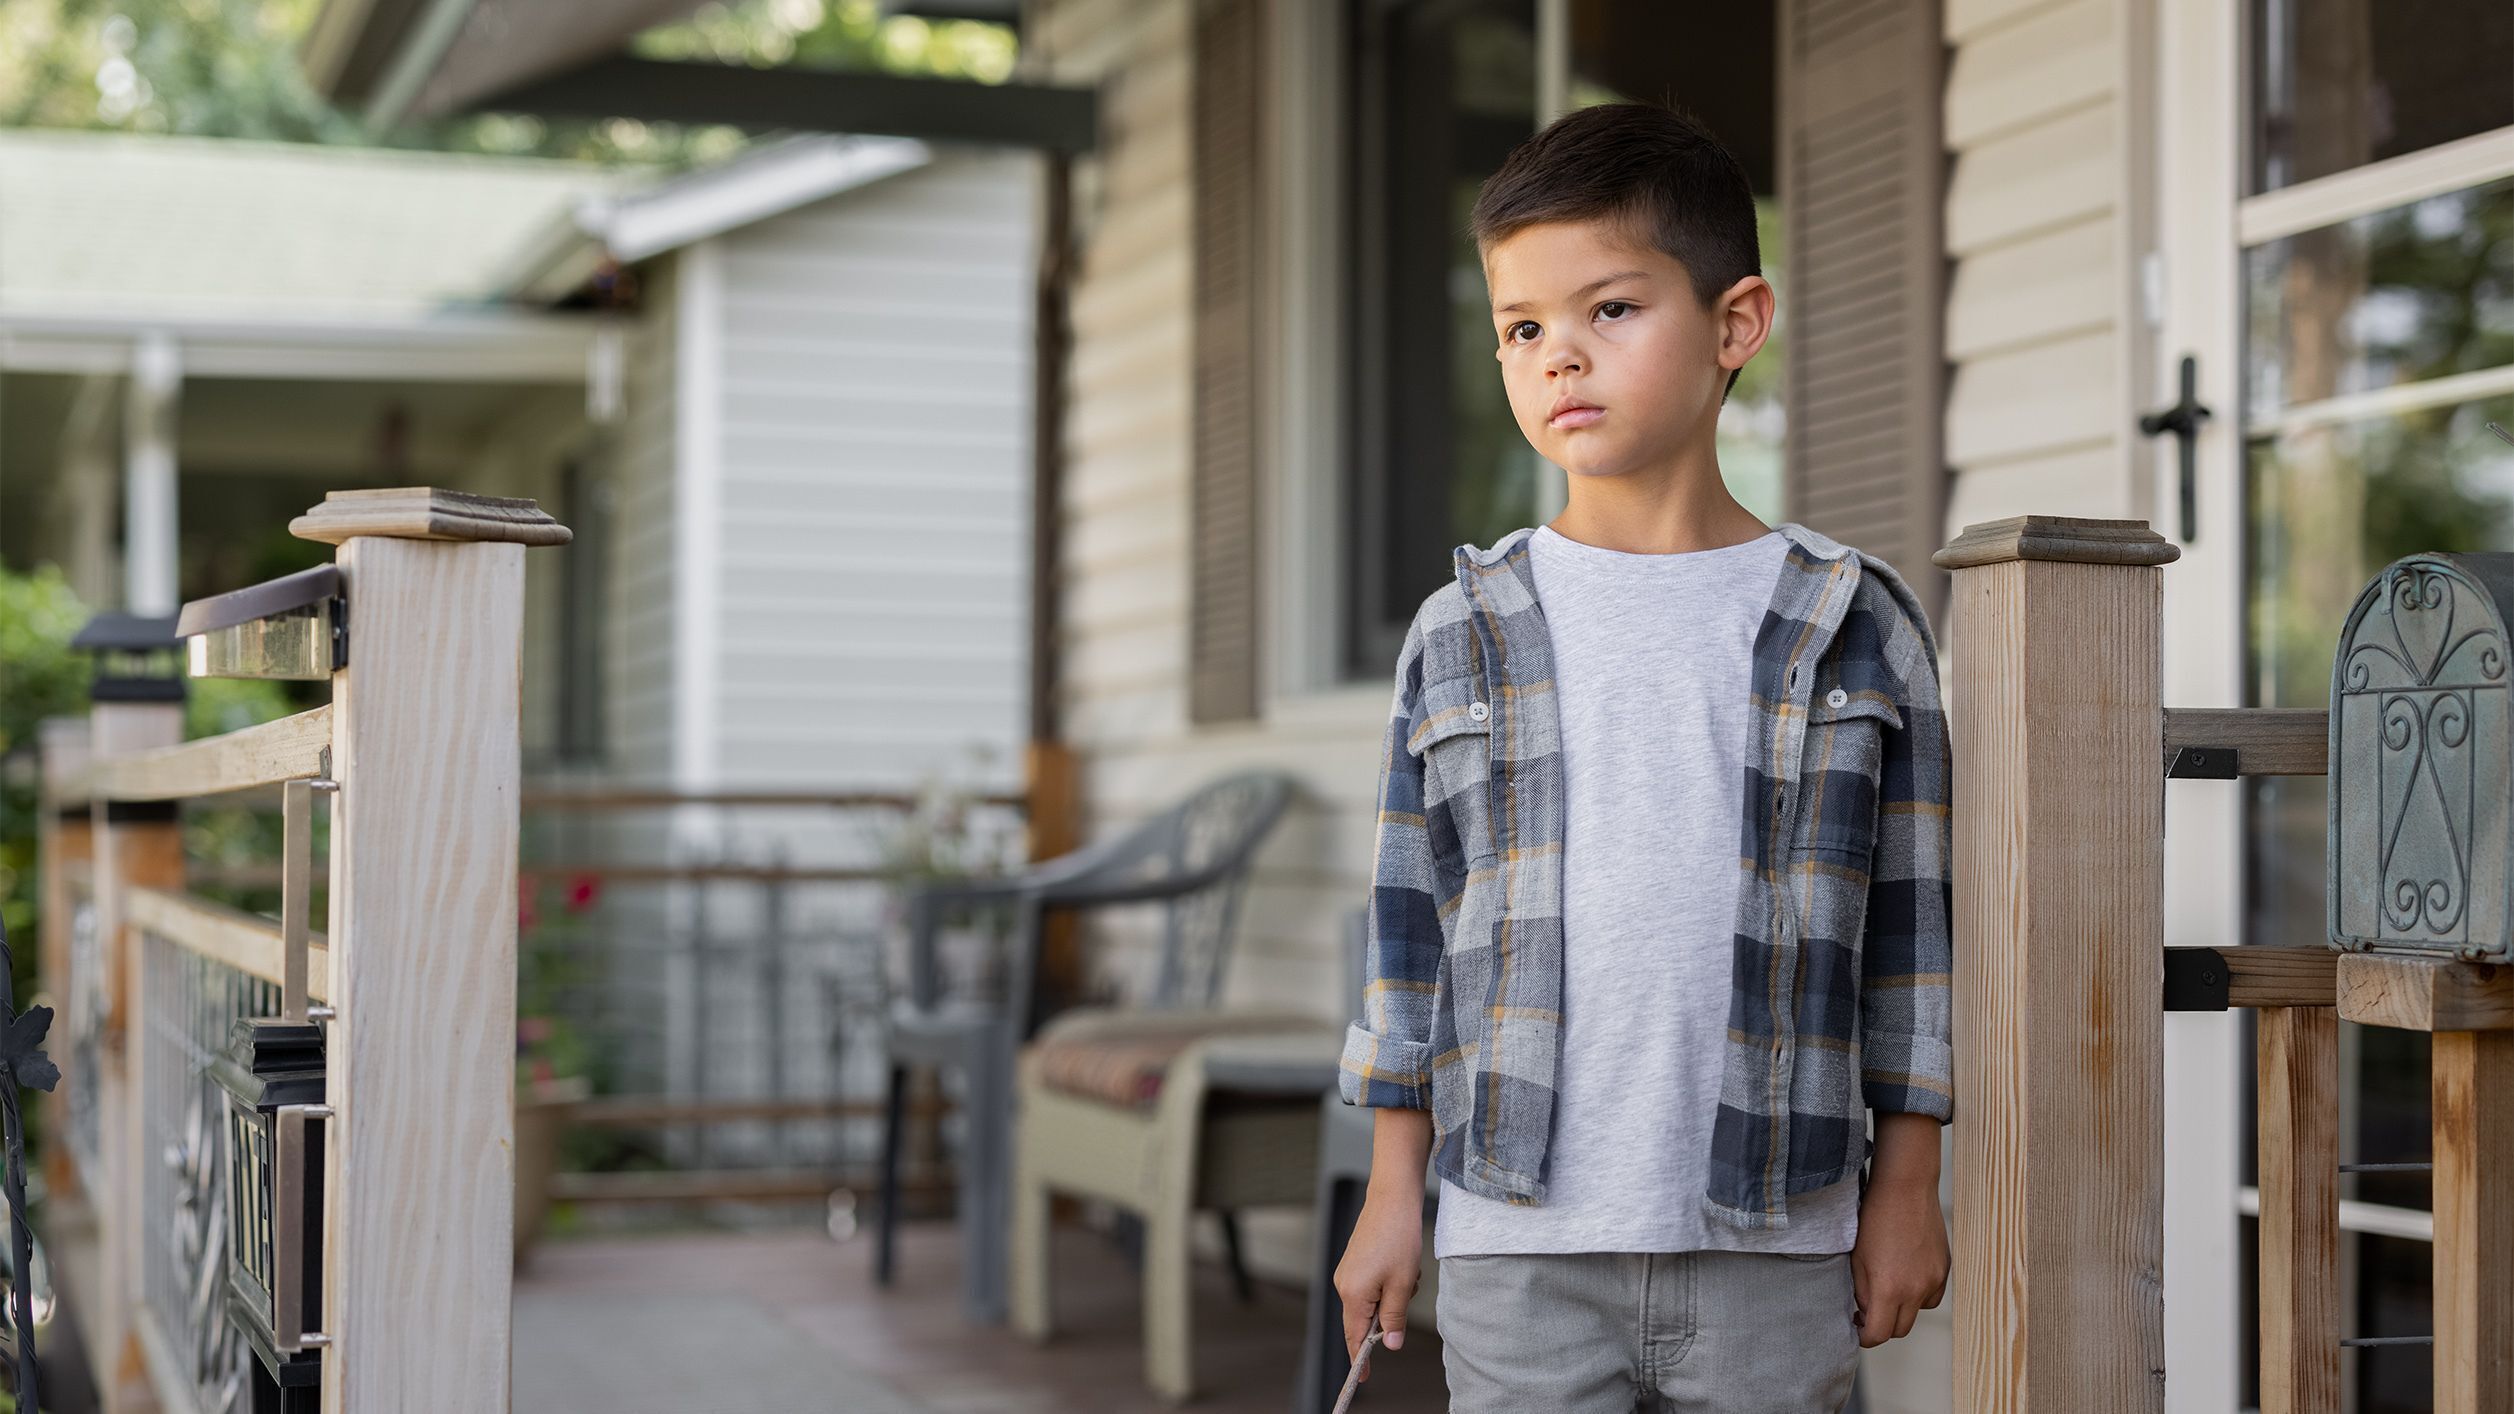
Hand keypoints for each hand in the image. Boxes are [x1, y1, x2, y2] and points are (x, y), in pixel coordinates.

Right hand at [1332, 1185, 1424, 1380]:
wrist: (1392, 1199)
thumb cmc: (1398, 1237)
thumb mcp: (1403, 1283)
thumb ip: (1394, 1318)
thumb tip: (1389, 1344)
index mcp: (1353, 1294)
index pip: (1354, 1337)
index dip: (1359, 1360)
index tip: (1363, 1378)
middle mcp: (1343, 1285)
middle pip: (1364, 1320)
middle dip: (1389, 1314)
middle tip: (1408, 1289)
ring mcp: (1347, 1273)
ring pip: (1372, 1302)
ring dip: (1393, 1296)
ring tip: (1406, 1271)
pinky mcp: (1354, 1263)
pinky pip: (1371, 1287)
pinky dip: (1389, 1284)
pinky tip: (1401, 1264)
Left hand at [1851, 1114, 1948, 1346]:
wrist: (1905, 1188)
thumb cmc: (1875, 1218)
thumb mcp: (1857, 1258)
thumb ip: (1861, 1291)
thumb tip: (1866, 1311)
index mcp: (1889, 1289)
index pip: (1879, 1334)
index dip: (1864, 1337)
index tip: (1856, 1327)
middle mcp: (1916, 1290)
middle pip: (1900, 1330)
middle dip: (1882, 1325)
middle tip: (1867, 1310)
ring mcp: (1934, 1280)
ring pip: (1918, 1313)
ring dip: (1902, 1309)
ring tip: (1888, 1287)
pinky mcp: (1945, 1269)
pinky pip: (1932, 1295)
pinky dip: (1919, 1294)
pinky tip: (1906, 1274)